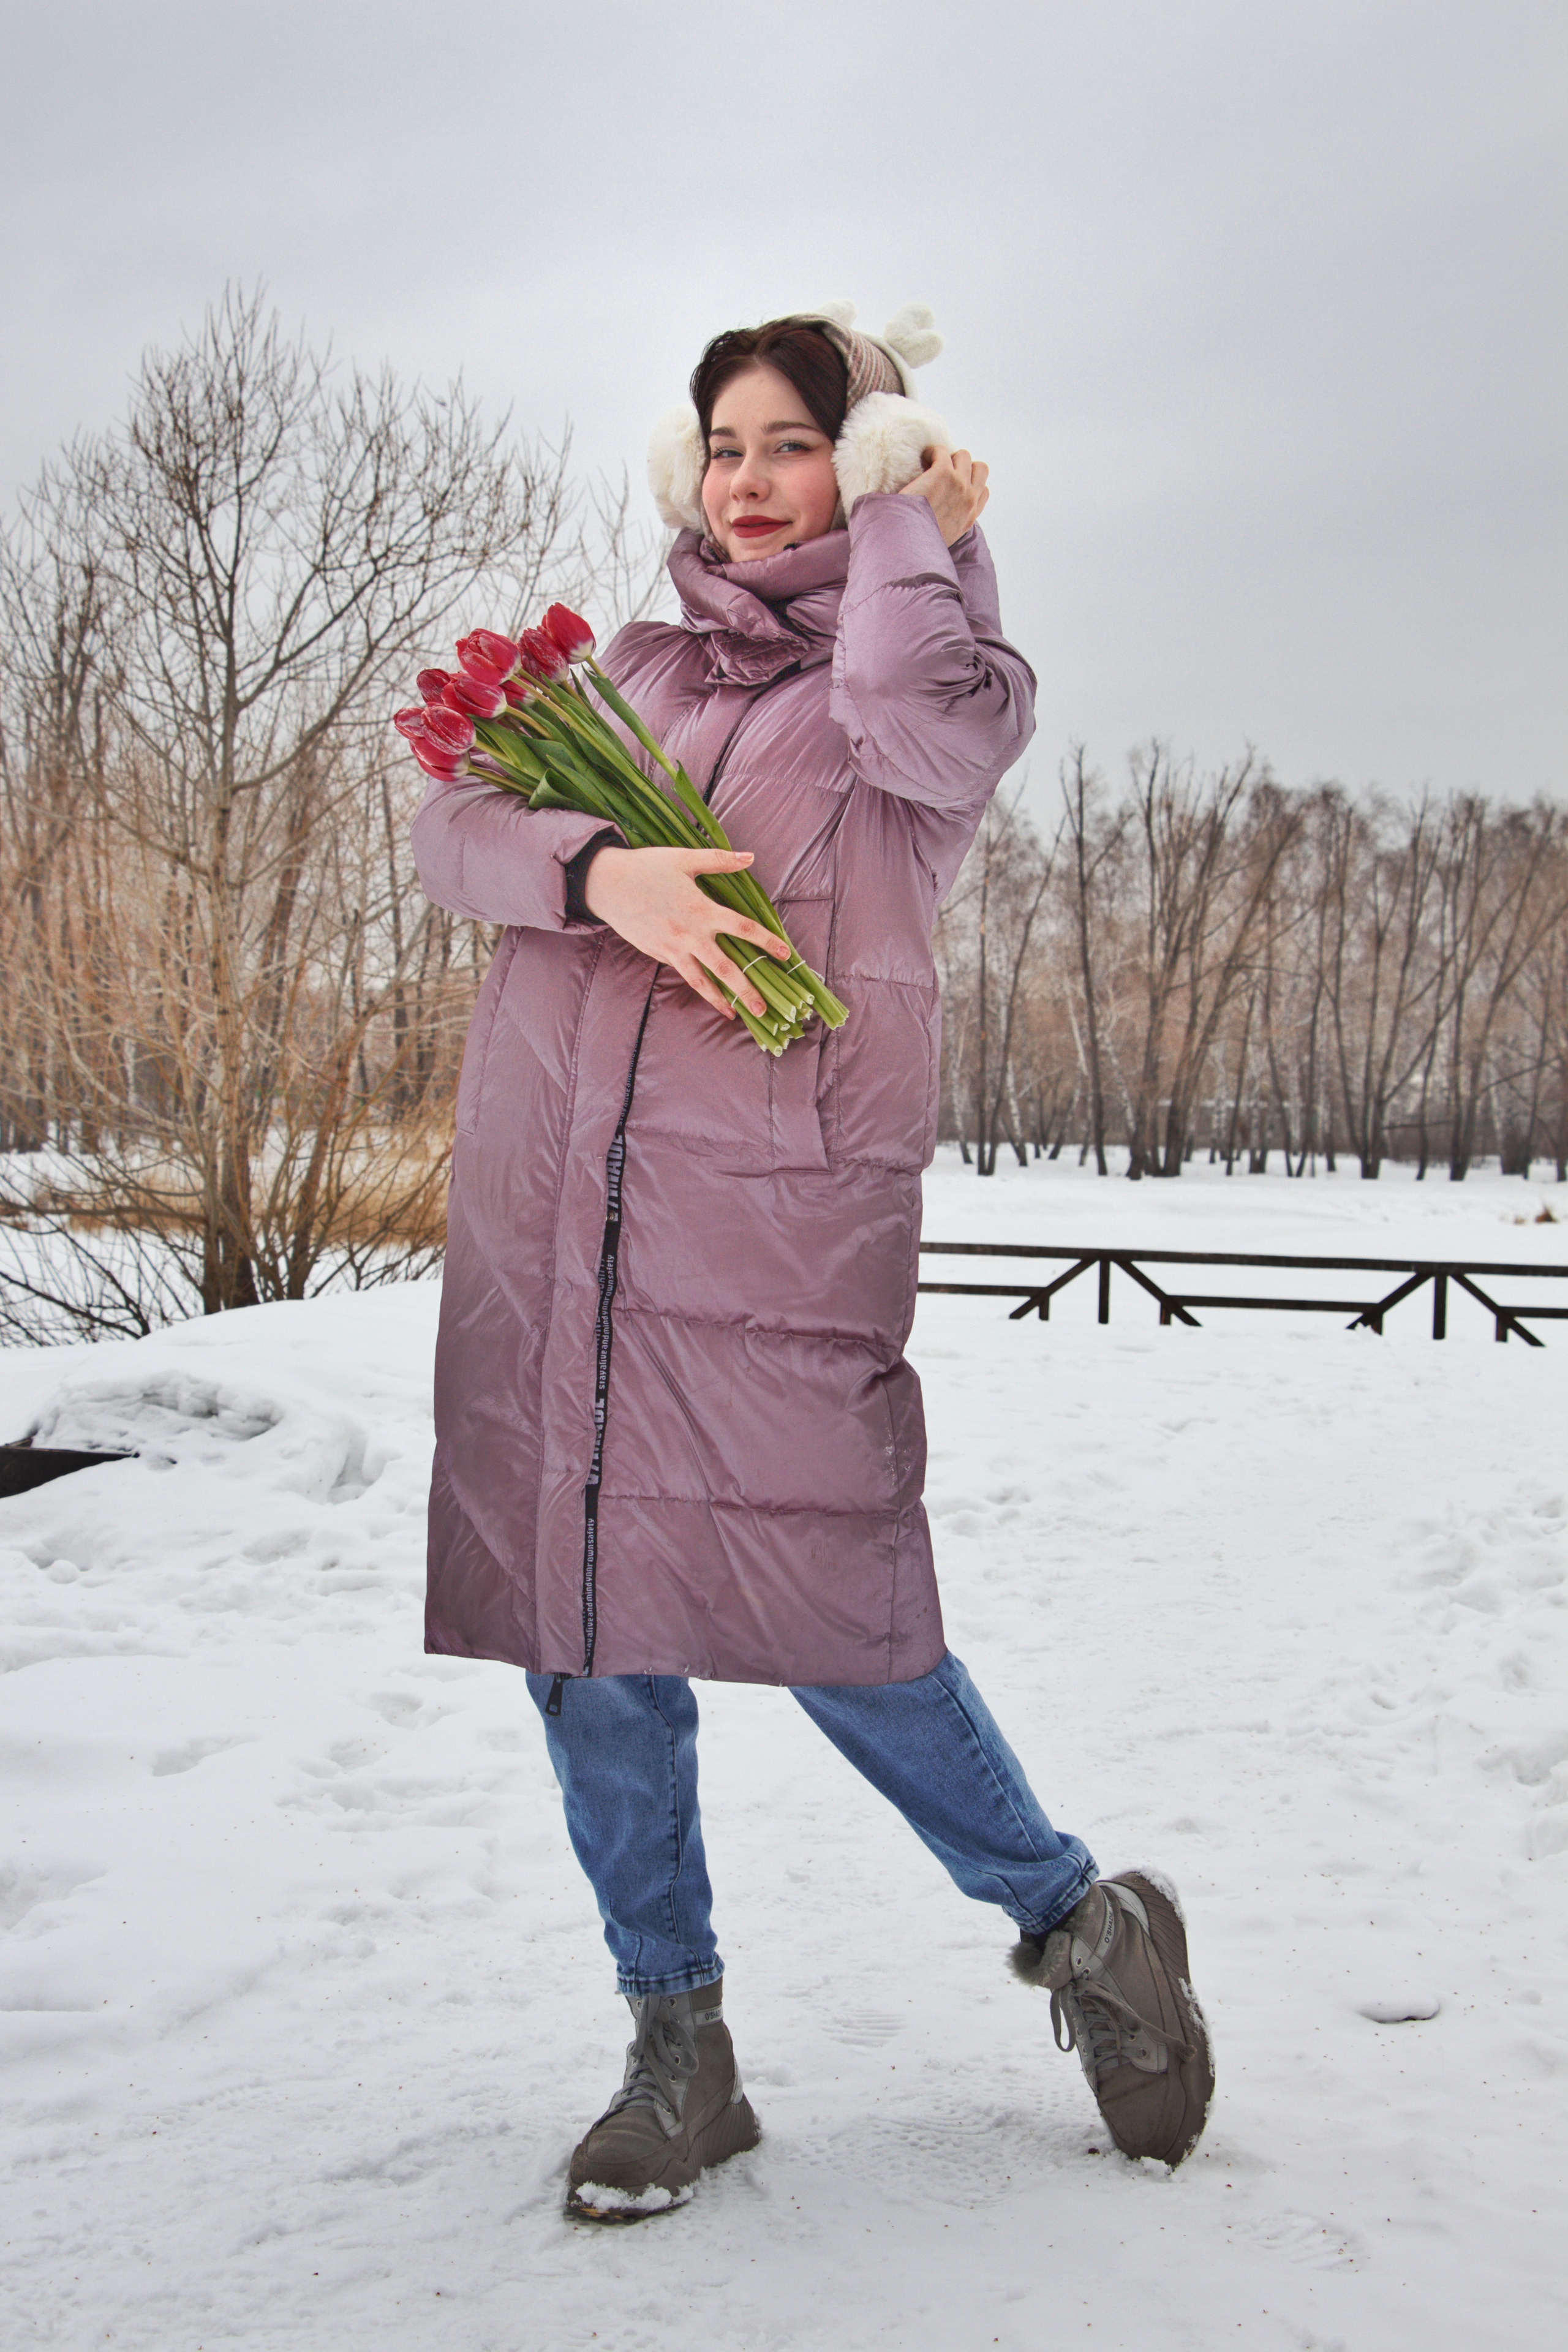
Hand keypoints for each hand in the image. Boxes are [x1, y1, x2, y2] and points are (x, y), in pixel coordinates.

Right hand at [583, 844, 791, 1020]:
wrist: (607, 884)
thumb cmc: (647, 867)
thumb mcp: (684, 858)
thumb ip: (720, 860)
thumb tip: (750, 857)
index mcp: (701, 909)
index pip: (742, 928)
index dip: (765, 941)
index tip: (785, 954)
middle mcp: (690, 934)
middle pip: (725, 967)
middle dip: (746, 989)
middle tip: (764, 1009)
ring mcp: (673, 948)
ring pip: (701, 980)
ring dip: (720, 999)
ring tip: (736, 1015)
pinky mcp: (658, 954)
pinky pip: (684, 974)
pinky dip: (699, 987)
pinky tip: (710, 997)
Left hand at [899, 446, 989, 544]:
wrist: (908, 545)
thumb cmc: (919, 545)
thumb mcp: (944, 540)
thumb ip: (950, 525)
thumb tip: (941, 517)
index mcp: (970, 517)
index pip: (983, 492)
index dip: (970, 484)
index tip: (952, 486)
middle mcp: (969, 500)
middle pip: (980, 469)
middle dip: (964, 466)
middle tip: (944, 472)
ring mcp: (959, 484)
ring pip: (964, 456)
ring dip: (948, 457)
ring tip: (931, 465)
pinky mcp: (943, 473)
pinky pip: (942, 451)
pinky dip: (932, 452)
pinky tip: (922, 460)